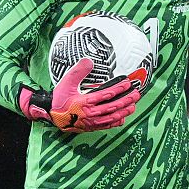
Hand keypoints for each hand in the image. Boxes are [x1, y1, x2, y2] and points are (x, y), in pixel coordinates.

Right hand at [19, 58, 140, 132]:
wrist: (52, 115)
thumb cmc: (59, 99)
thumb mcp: (66, 82)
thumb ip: (78, 71)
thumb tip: (89, 61)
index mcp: (84, 102)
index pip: (105, 95)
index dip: (117, 89)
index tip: (127, 84)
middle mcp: (90, 114)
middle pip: (112, 107)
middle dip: (126, 100)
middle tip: (136, 94)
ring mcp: (91, 122)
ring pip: (111, 117)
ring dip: (124, 111)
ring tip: (133, 106)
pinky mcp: (91, 127)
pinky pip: (106, 126)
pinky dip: (115, 122)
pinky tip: (122, 118)